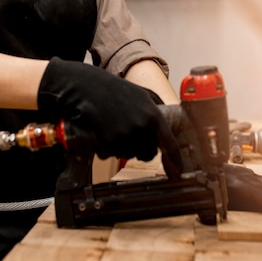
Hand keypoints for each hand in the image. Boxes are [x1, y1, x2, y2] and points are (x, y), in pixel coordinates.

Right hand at [37, 57, 182, 176]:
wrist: (85, 88)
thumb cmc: (112, 89)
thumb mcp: (141, 93)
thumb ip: (157, 109)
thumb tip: (168, 125)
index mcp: (153, 115)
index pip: (170, 145)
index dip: (174, 162)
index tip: (176, 173)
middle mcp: (141, 127)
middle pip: (148, 154)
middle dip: (141, 149)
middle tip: (130, 134)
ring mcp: (124, 136)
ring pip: (129, 155)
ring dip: (122, 146)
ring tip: (113, 126)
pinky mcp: (107, 143)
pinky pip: (111, 154)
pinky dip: (106, 146)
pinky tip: (102, 130)